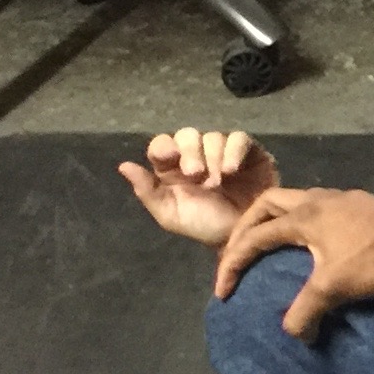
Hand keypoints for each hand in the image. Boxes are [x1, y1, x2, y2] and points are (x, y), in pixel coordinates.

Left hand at [119, 127, 281, 246]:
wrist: (242, 238)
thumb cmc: (204, 226)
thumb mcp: (171, 215)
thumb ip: (147, 191)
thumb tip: (123, 166)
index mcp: (173, 168)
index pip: (162, 144)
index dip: (163, 146)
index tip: (169, 157)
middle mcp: (197, 155)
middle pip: (187, 135)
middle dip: (190, 151)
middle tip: (196, 175)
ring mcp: (223, 152)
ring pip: (213, 136)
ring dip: (213, 157)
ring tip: (219, 181)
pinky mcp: (249, 153)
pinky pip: (240, 139)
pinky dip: (234, 151)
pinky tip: (232, 172)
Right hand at [213, 187, 373, 338]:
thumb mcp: (337, 287)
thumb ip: (307, 310)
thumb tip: (294, 334)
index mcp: (301, 218)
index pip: (252, 239)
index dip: (232, 266)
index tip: (224, 292)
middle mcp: (313, 202)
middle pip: (264, 207)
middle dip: (244, 231)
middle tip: (237, 255)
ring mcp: (336, 200)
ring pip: (290, 203)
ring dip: (273, 223)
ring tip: (268, 248)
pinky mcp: (356, 206)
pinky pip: (314, 210)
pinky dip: (300, 225)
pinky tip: (310, 247)